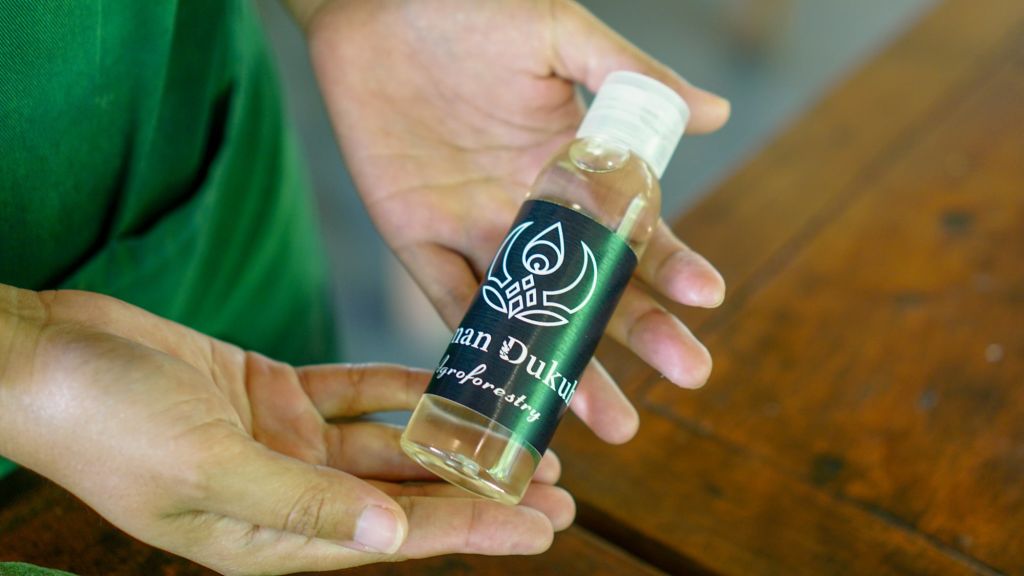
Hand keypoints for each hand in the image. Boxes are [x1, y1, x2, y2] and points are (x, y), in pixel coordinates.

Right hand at [0, 288, 572, 574]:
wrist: (49, 359)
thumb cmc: (110, 425)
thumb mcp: (208, 469)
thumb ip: (303, 505)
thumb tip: (393, 538)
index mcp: (273, 536)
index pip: (399, 540)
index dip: (476, 532)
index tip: (546, 526)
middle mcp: (288, 495)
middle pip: (407, 499)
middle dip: (481, 493)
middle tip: (559, 486)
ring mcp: (282, 443)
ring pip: (388, 449)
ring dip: (449, 443)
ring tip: (520, 437)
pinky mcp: (271, 394)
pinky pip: (352, 396)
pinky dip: (397, 391)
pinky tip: (444, 386)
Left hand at [303, 0, 730, 443]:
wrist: (375, 0)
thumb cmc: (470, 8)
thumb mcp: (558, 36)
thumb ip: (629, 77)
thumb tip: (716, 113)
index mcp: (572, 166)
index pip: (634, 229)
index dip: (672, 265)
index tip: (708, 298)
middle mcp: (530, 210)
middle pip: (592, 287)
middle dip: (639, 333)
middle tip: (688, 377)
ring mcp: (474, 227)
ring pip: (529, 310)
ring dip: (567, 365)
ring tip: (610, 419)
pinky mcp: (414, 234)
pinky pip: (447, 298)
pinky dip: (476, 344)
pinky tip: (513, 390)